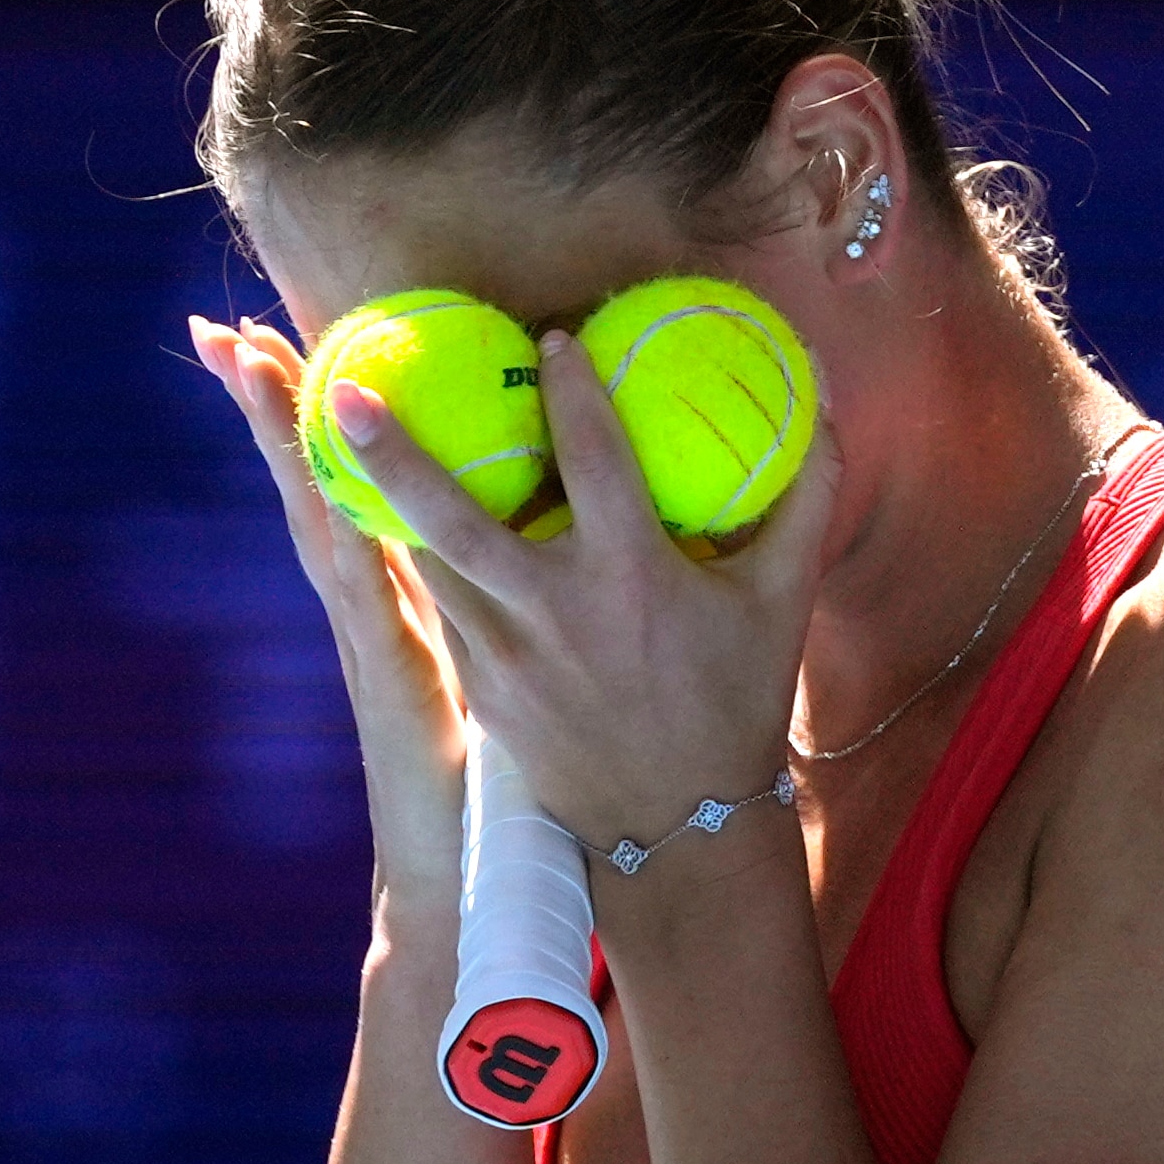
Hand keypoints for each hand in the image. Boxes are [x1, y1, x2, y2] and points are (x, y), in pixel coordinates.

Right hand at [189, 315, 472, 889]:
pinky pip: (364, 595)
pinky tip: (324, 482)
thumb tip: (554, 530)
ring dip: (282, 445)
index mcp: (396, 595)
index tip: (285, 338)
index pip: (350, 484)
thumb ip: (514, 599)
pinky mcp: (392, 684)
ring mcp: (371, 644)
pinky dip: (340, 536)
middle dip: (266, 408)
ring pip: (318, 523)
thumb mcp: (506, 668)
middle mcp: (369, 609)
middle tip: (222, 328)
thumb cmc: (505, 777)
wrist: (469, 882)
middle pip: (310, 486)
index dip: (315, 415)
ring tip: (247, 367)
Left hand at [325, 328, 840, 863]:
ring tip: (342, 441)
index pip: (593, 458)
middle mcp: (555, 611)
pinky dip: (419, 559)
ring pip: (427, 564)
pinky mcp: (483, 689)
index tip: (550, 337)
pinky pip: (442, 607)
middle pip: (453, 518)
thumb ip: (806, 496)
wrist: (678, 825)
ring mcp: (507, 656)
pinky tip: (390, 519)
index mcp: (633, 576)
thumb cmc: (736, 701)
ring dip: (384, 503)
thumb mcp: (783, 600)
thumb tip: (822, 401)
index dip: (570, 388)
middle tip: (344, 393)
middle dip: (392, 454)